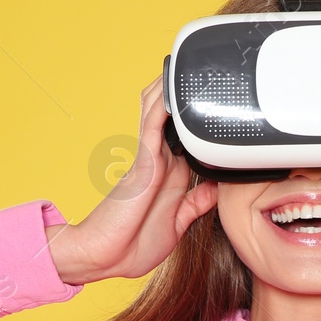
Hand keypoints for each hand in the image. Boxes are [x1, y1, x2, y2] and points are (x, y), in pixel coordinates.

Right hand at [46, 75, 217, 283]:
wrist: (105, 257)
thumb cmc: (134, 244)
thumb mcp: (178, 224)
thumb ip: (196, 205)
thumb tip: (216, 188)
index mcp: (170, 174)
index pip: (187, 136)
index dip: (197, 117)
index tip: (215, 101)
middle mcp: (160, 161)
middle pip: (170, 115)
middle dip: (182, 93)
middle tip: (200, 72)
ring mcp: (149, 158)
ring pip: (159, 112)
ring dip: (170, 89)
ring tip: (185, 64)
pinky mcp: (142, 162)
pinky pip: (152, 126)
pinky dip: (162, 107)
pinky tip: (172, 89)